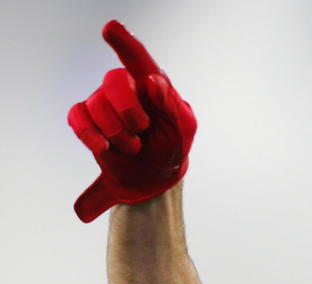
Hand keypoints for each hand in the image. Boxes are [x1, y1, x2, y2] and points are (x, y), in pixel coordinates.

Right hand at [68, 20, 196, 222]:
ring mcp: (103, 101)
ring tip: (134, 146)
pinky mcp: (86, 119)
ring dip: (118, 134)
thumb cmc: (171, 146)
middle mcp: (125, 87)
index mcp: (152, 84)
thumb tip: (153, 82)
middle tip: (142, 130)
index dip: (123, 41)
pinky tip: (104, 147)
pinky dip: (91, 135)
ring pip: (97, 105)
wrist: (153, 175)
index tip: (110, 28)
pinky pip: (77, 118)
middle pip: (114, 79)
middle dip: (128, 109)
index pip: (137, 58)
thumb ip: (170, 106)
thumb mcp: (180, 130)